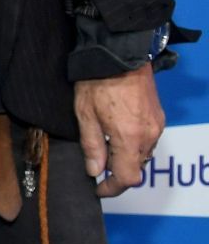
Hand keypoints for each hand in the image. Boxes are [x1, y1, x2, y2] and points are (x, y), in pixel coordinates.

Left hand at [75, 62, 163, 196]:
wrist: (120, 55)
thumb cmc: (98, 82)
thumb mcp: (85, 115)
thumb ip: (91, 146)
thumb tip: (95, 171)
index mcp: (129, 138)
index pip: (127, 178)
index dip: (112, 188)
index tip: (99, 188)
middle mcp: (148, 136)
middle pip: (136, 167)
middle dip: (117, 170)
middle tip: (97, 164)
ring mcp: (156, 126)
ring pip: (142, 154)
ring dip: (125, 155)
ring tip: (105, 143)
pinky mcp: (159, 117)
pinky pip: (148, 139)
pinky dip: (134, 142)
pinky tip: (118, 130)